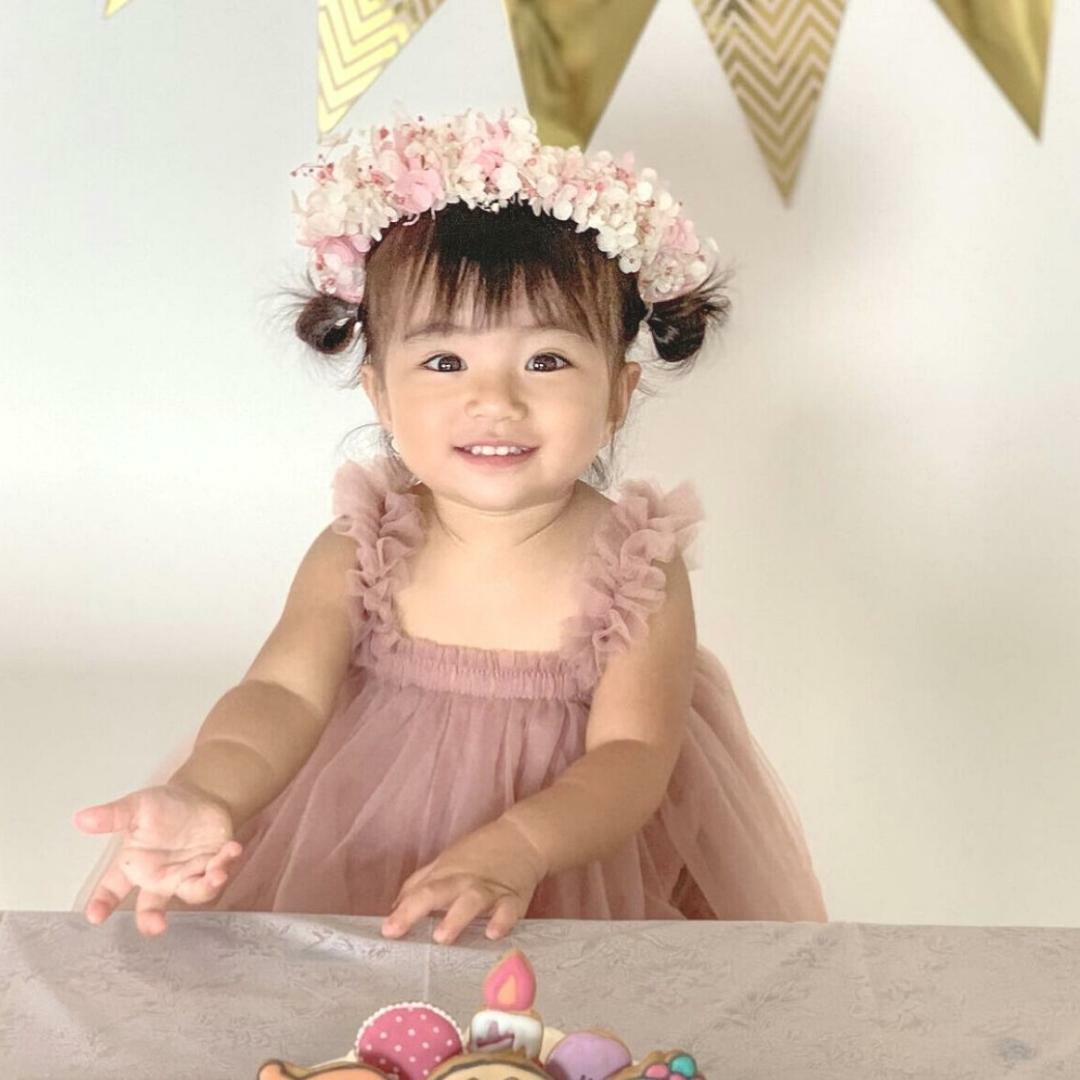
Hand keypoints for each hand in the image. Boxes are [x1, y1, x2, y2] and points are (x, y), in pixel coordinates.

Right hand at [73, 781, 243, 936]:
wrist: (200, 798)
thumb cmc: (164, 807)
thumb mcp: (137, 807)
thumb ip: (112, 816)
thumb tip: (81, 819)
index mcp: (135, 866)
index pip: (113, 888)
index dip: (102, 903)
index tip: (94, 916)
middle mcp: (159, 878)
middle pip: (151, 908)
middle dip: (152, 920)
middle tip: (156, 926)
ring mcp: (186, 876)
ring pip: (193, 893)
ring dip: (205, 886)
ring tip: (216, 875)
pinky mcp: (212, 867)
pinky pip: (219, 872)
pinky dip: (226, 863)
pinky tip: (231, 849)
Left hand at [382, 817, 547, 944]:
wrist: (524, 837)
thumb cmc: (480, 854)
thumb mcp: (446, 863)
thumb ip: (420, 885)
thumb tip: (394, 909)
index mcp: (446, 875)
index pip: (418, 892)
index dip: (401, 911)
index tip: (386, 931)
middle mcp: (464, 882)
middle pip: (436, 892)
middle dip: (415, 910)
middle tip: (397, 931)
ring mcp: (489, 890)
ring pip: (470, 902)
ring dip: (456, 918)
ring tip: (442, 937)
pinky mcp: (514, 898)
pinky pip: (508, 910)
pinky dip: (502, 921)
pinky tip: (493, 933)